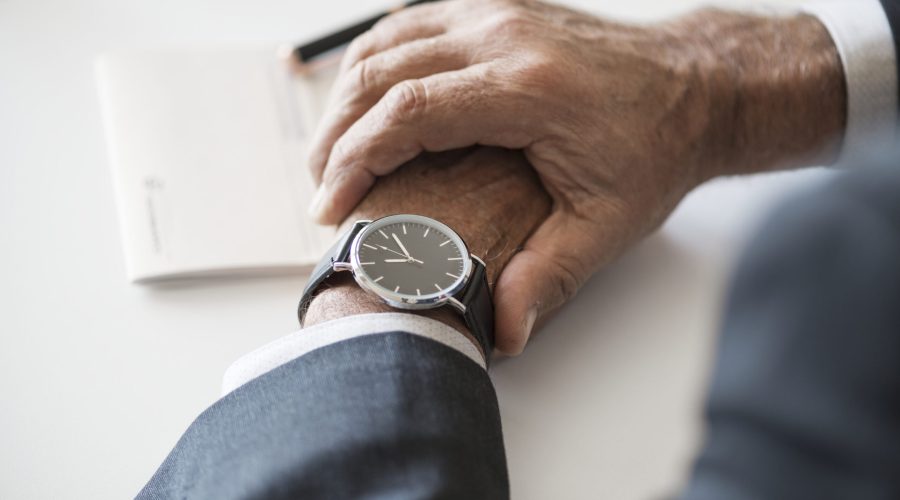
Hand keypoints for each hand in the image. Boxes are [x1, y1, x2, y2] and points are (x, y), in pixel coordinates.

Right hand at [307, 0, 843, 353]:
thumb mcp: (608, 224)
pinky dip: (375, 62)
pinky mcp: (494, 10)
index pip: (406, 113)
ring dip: (346, 96)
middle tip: (322, 188)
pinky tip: (367, 100)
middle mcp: (502, 36)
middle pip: (379, 72)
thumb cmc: (655, 148)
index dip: (353, 160)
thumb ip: (548, 277)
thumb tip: (502, 333)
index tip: (330, 205)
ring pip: (385, 41)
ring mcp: (495, 13)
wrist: (696, 87)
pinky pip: (410, 24)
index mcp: (526, 88)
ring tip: (333, 152)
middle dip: (334, 134)